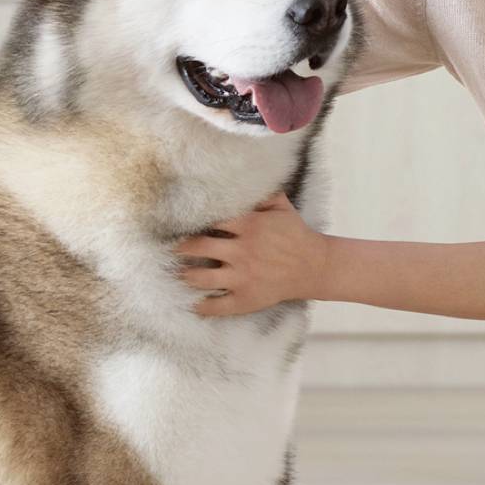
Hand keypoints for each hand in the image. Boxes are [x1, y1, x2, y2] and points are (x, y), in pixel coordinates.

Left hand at [175, 193, 326, 316]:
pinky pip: (216, 306)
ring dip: (184, 276)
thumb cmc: (295, 234)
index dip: (190, 221)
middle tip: (169, 248)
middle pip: (197, 248)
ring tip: (176, 272)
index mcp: (249, 226)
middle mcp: (242, 252)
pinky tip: (191, 303)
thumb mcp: (282, 208)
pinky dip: (200, 306)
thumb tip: (242, 177)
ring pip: (200, 278)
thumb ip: (261, 192)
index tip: (176, 223)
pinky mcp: (246, 299)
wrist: (314, 267)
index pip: (209, 221)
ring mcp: (243, 277)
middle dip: (179, 248)